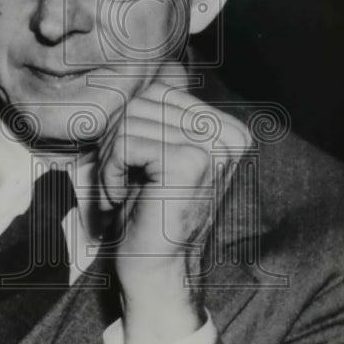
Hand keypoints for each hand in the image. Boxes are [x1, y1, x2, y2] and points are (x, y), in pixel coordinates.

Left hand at [96, 63, 251, 343]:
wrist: (157, 277)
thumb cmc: (148, 218)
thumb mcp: (154, 154)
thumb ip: (160, 113)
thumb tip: (162, 66)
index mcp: (228, 129)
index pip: (157, 91)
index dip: (129, 128)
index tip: (136, 171)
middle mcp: (231, 133)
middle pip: (141, 100)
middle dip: (117, 141)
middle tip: (125, 182)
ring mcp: (216, 146)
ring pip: (129, 119)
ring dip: (113, 159)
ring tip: (127, 192)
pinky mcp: (192, 161)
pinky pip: (125, 141)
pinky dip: (112, 171)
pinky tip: (125, 200)